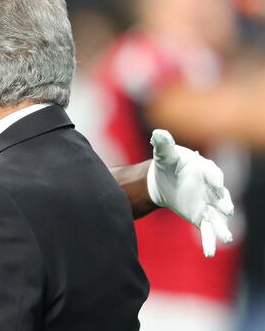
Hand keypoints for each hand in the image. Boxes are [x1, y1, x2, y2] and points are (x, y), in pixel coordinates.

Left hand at [147, 129, 233, 256]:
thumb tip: (158, 133)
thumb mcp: (165, 154)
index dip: (214, 178)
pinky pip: (207, 229)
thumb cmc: (168, 163)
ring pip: (218, 216)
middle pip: (221, 196)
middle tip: (227, 209)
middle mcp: (212, 188)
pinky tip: (209, 253)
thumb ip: (164, 145)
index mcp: (206, 169)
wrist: (163, 179)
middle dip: (224, 202)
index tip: (216, 183)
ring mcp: (208, 204)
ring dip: (223, 227)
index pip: (213, 173)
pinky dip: (210, 241)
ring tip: (226, 238)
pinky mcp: (200, 216)